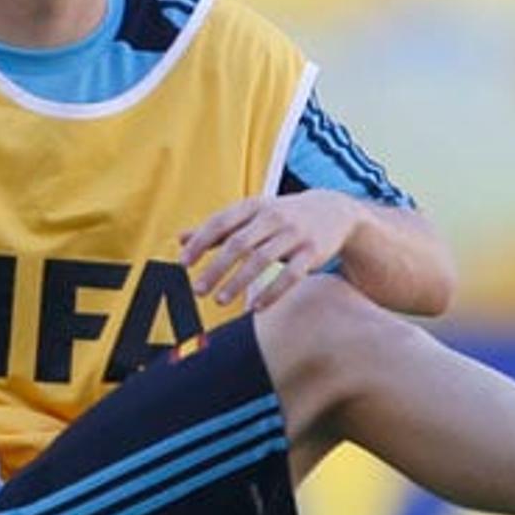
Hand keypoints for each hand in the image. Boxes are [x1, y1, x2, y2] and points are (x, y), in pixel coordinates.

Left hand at [179, 193, 358, 310]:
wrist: (334, 211)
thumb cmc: (282, 216)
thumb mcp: (251, 214)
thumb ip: (218, 228)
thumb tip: (180, 239)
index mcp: (253, 206)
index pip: (221, 223)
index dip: (200, 243)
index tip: (183, 264)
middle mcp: (273, 217)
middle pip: (239, 244)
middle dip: (216, 268)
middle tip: (197, 291)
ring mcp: (295, 234)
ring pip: (262, 260)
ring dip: (238, 283)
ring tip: (219, 301)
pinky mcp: (312, 252)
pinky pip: (290, 275)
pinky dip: (271, 292)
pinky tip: (255, 308)